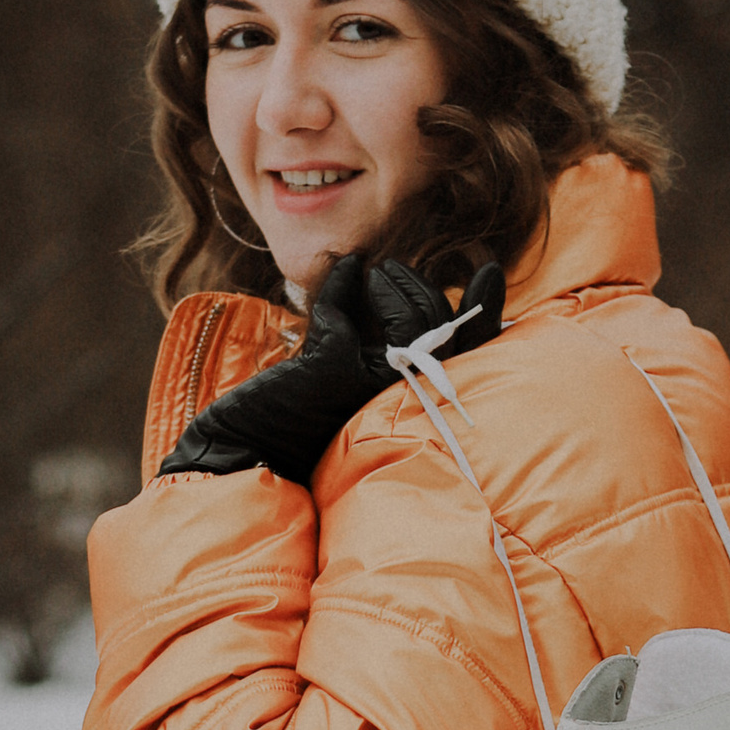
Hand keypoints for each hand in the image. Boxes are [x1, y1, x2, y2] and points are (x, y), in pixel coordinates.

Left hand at [159, 256, 504, 483]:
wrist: (238, 458)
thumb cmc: (287, 425)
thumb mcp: (337, 374)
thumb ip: (365, 335)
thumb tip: (367, 271)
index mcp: (409, 406)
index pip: (468, 360)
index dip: (486, 315)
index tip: (490, 274)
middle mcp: (400, 402)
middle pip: (445, 333)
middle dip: (422, 289)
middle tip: (391, 270)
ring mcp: (371, 389)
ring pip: (416, 323)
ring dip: (396, 285)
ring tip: (374, 272)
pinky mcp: (333, 374)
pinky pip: (344, 317)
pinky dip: (340, 285)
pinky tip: (342, 272)